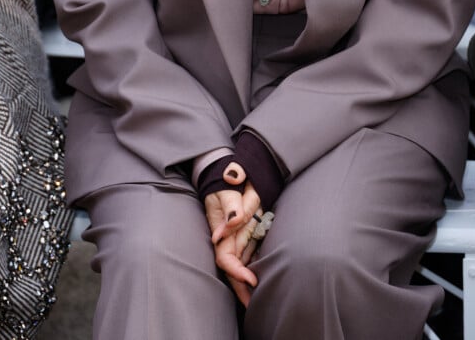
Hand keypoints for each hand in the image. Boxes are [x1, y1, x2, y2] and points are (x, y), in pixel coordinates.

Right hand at [204, 161, 261, 305]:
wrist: (225, 171)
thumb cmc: (225, 179)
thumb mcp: (228, 187)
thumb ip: (233, 203)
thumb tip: (234, 221)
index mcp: (220, 228)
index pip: (225, 257)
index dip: (236, 270)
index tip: (251, 280)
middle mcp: (226, 235)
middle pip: (231, 266)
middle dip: (240, 286)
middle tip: (253, 303)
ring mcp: (234, 234)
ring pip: (237, 263)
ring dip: (243, 281)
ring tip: (254, 300)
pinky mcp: (242, 231)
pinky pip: (244, 253)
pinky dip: (248, 267)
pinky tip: (255, 279)